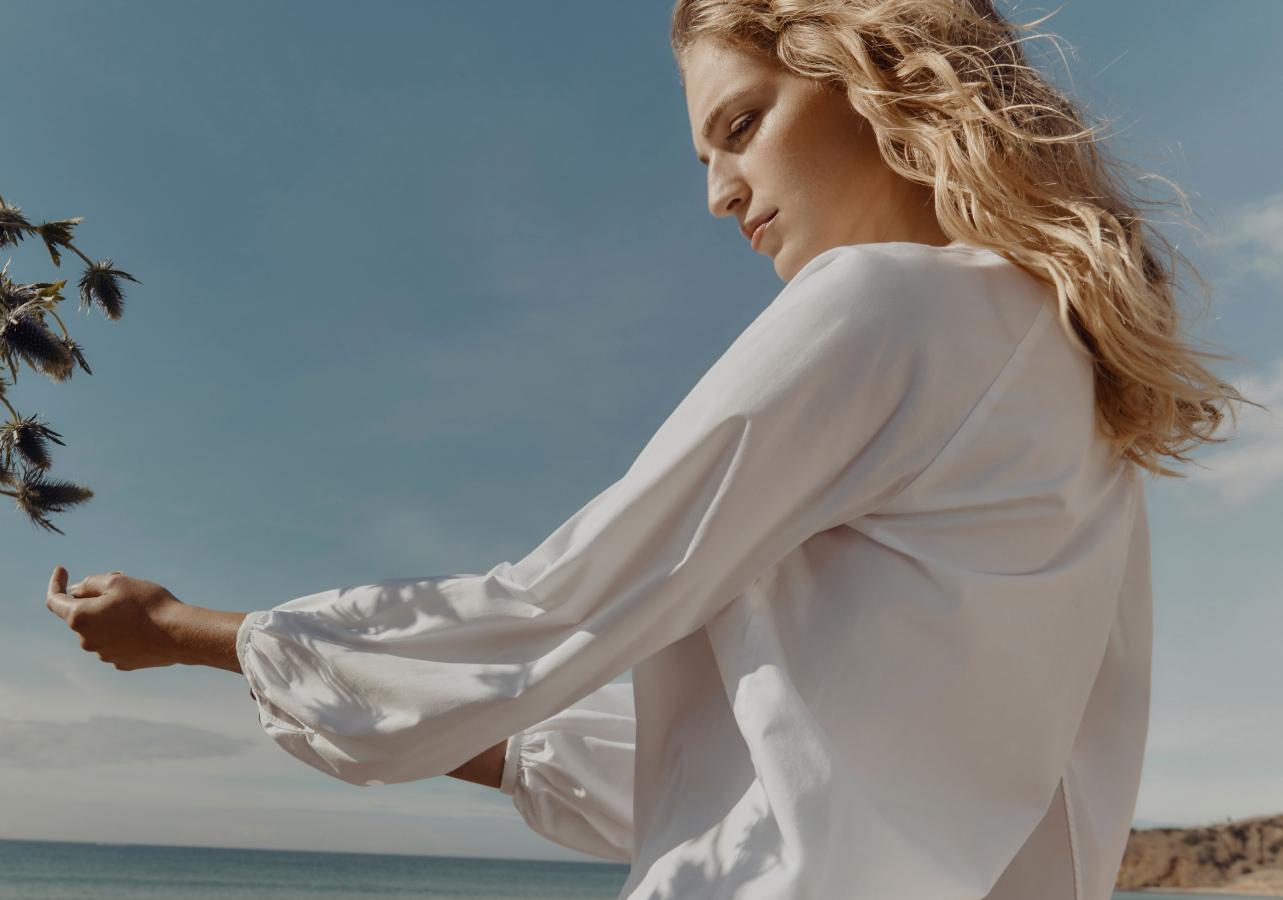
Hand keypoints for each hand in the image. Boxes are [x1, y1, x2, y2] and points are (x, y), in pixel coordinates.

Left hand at [46, 567, 186, 669]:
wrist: (179, 634)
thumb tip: (75, 591)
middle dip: (95, 599)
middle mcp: (86, 640)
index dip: (56, 583)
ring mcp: (104, 654)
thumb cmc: (148, 604)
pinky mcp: (121, 662)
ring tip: (139, 606)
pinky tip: (144, 626)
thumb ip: (90, 583)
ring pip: (100, 629)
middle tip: (122, 583)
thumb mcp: (118, 582)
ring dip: (110, 616)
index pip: (54, 600)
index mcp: (80, 617)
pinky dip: (123, 632)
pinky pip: (115, 643)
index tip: (62, 569)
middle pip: (82, 614)